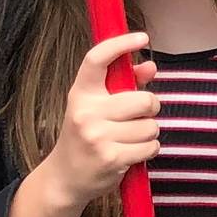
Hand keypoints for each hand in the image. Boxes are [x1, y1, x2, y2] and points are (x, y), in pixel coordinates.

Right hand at [39, 33, 161, 209]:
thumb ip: (126, 85)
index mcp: (81, 94)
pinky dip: (147, 150)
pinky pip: (151, 146)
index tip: (142, 37)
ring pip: (151, 126)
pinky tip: (129, 153)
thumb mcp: (97, 107)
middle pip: (144, 100)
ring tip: (127, 139)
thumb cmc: (86, 136)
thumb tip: (151, 67)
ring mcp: (98, 136)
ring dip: (147, 133)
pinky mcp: (112, 158)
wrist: (65, 178)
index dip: (120, 44)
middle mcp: (86, 112)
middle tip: (138, 117)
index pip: (96, 59)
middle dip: (150, 109)